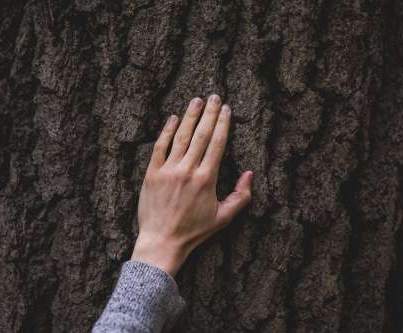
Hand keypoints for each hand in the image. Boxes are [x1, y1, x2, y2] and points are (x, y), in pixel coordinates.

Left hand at [131, 94, 252, 275]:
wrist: (162, 241)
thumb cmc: (194, 231)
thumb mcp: (223, 218)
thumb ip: (240, 196)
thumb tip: (250, 174)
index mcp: (207, 179)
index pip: (217, 143)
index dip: (223, 123)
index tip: (226, 109)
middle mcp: (188, 170)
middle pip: (201, 134)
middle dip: (210, 113)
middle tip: (214, 96)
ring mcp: (169, 170)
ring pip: (181, 136)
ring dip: (190, 116)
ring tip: (196, 101)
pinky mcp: (152, 173)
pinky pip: (160, 146)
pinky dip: (166, 131)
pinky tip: (172, 118)